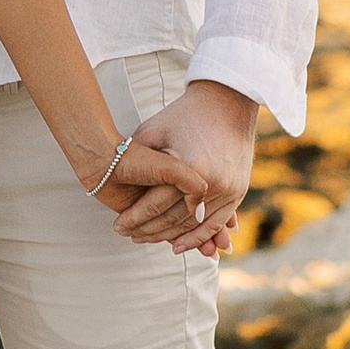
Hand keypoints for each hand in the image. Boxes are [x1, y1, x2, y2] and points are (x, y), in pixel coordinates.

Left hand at [108, 80, 257, 253]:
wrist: (227, 102)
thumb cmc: (184, 114)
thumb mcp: (153, 130)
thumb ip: (136, 155)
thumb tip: (111, 176)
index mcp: (191, 167)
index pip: (156, 203)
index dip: (135, 217)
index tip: (118, 225)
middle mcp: (213, 183)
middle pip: (175, 219)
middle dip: (149, 231)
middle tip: (130, 236)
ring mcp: (229, 189)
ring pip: (194, 226)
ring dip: (171, 238)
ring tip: (148, 240)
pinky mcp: (238, 191)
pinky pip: (216, 223)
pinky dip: (198, 237)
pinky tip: (179, 245)